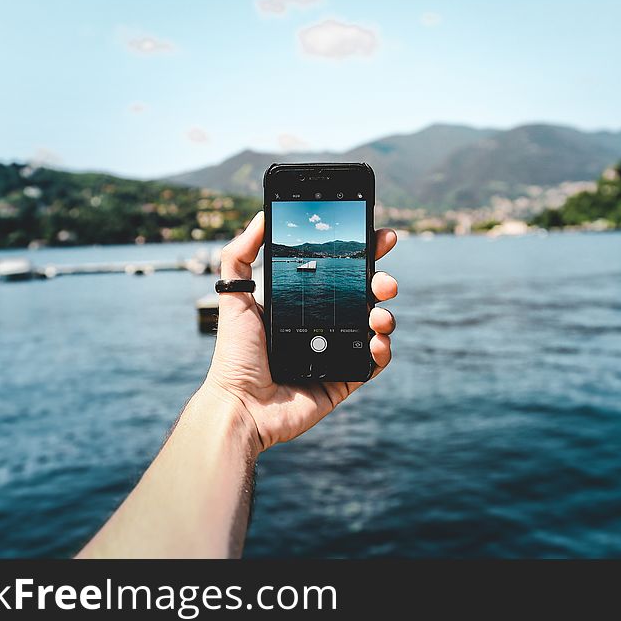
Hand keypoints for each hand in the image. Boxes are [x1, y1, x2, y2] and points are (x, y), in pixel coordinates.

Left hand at [204, 211, 397, 451]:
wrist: (241, 404)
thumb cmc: (235, 354)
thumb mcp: (234, 296)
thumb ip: (240, 254)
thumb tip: (261, 215)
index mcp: (303, 303)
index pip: (340, 271)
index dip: (363, 253)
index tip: (380, 237)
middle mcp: (323, 325)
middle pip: (365, 295)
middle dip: (382, 281)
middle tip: (384, 280)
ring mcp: (336, 352)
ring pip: (376, 326)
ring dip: (385, 315)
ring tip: (378, 315)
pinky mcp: (344, 380)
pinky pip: (373, 363)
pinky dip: (383, 351)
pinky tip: (377, 342)